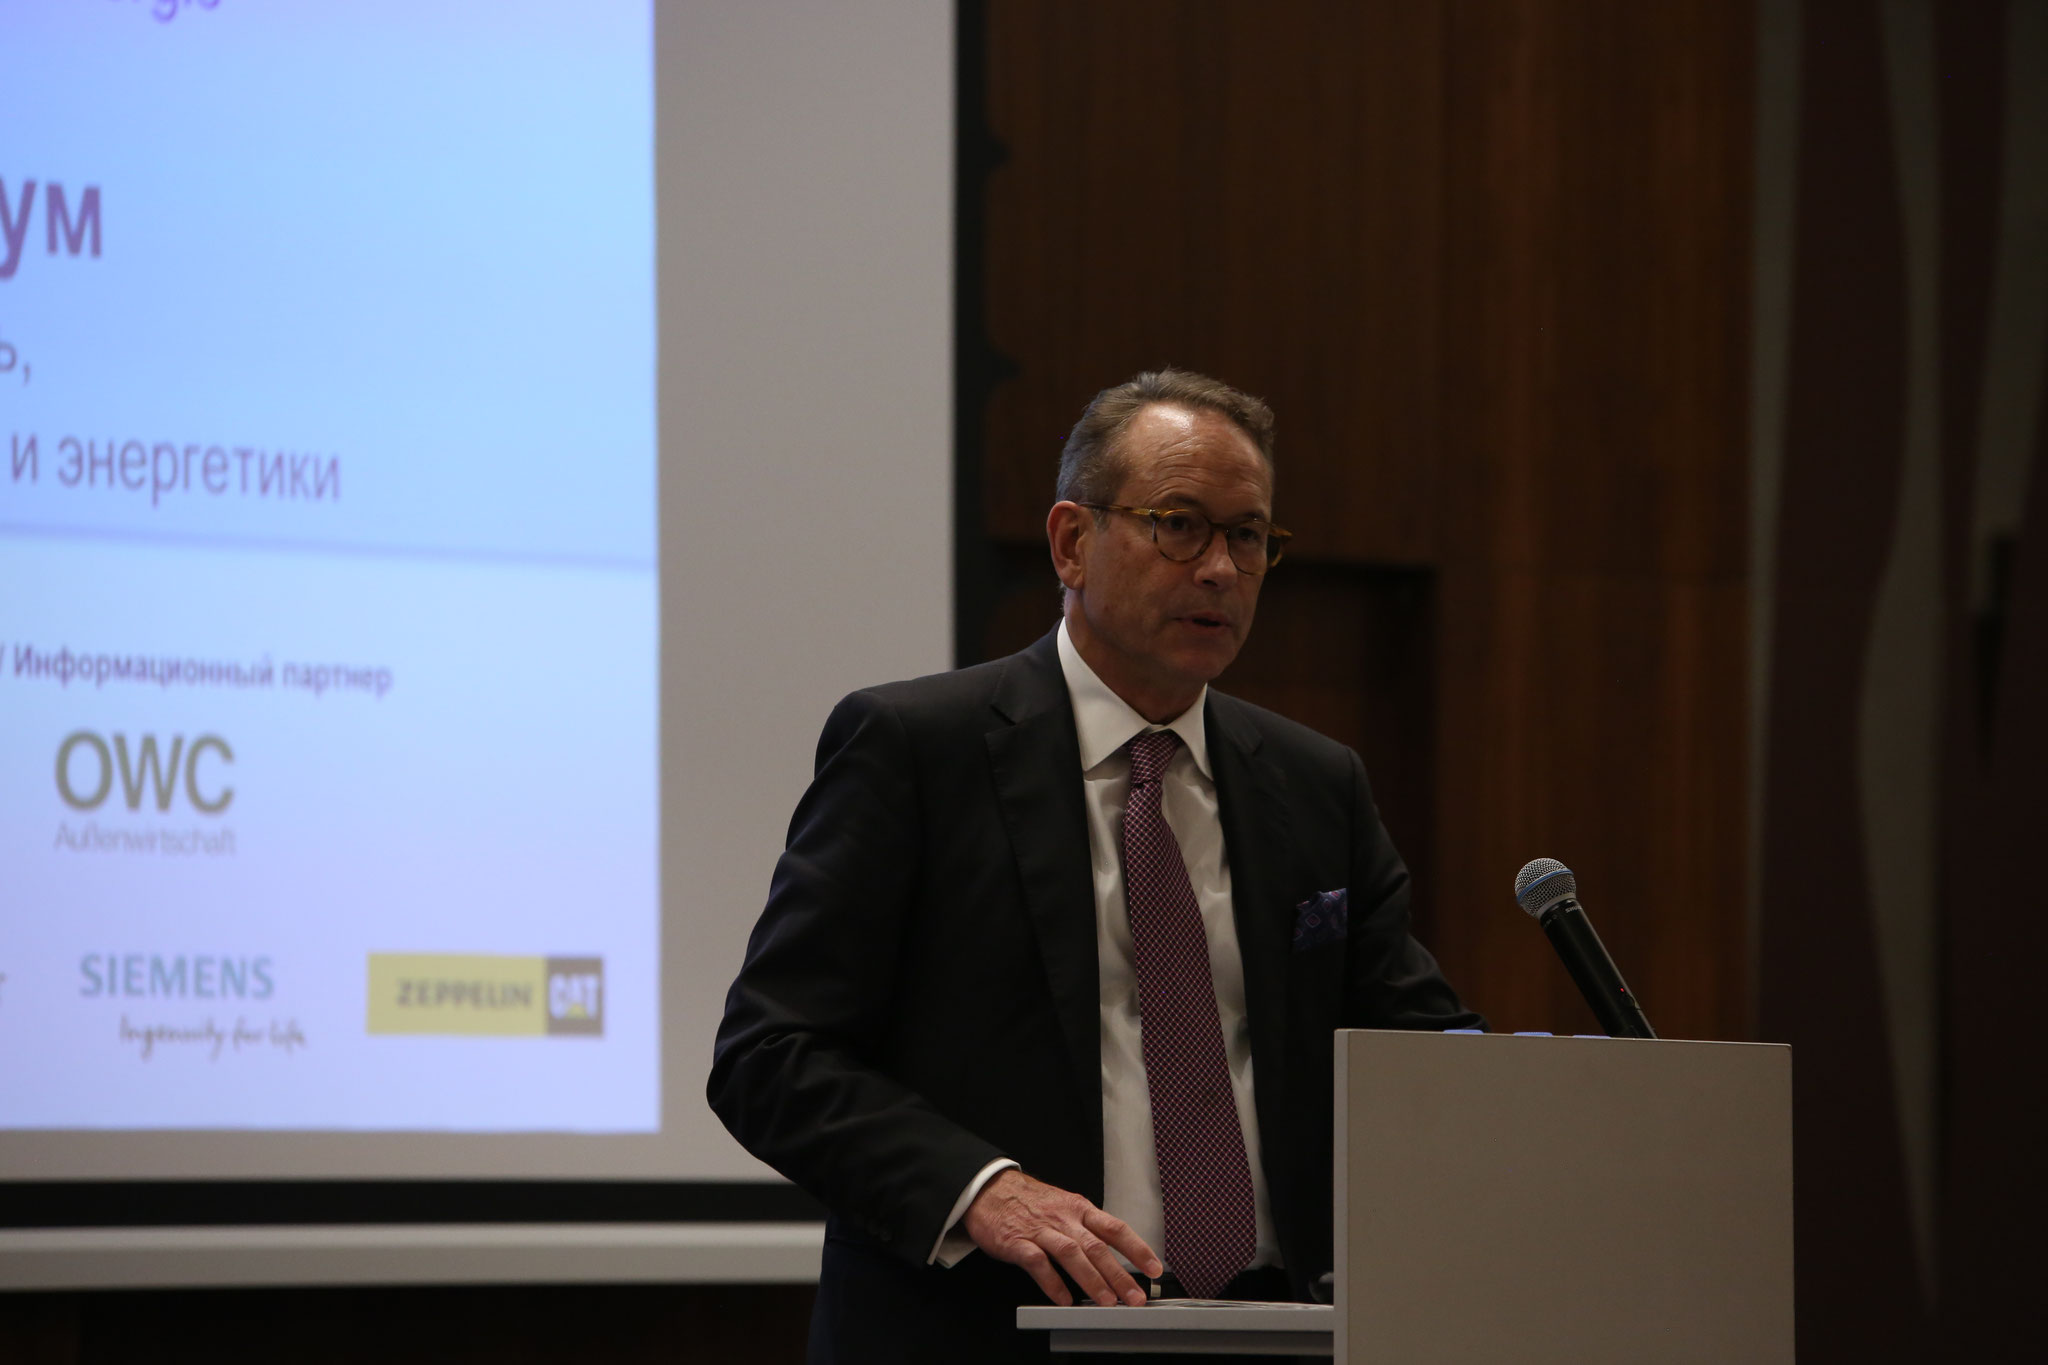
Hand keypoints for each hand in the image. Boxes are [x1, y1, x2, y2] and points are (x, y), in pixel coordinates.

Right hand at [962, 1168, 1162, 1306]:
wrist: (990, 1189)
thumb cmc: (1030, 1201)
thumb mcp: (1064, 1206)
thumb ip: (1086, 1228)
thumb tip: (1114, 1255)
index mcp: (1079, 1209)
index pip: (1115, 1228)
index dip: (1137, 1248)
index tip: (1154, 1267)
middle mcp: (1064, 1219)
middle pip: (1097, 1246)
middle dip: (1119, 1274)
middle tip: (1135, 1296)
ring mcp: (1040, 1230)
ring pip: (1071, 1254)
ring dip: (1091, 1280)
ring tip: (1106, 1301)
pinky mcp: (1017, 1242)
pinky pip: (1037, 1263)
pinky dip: (1052, 1282)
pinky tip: (1063, 1298)